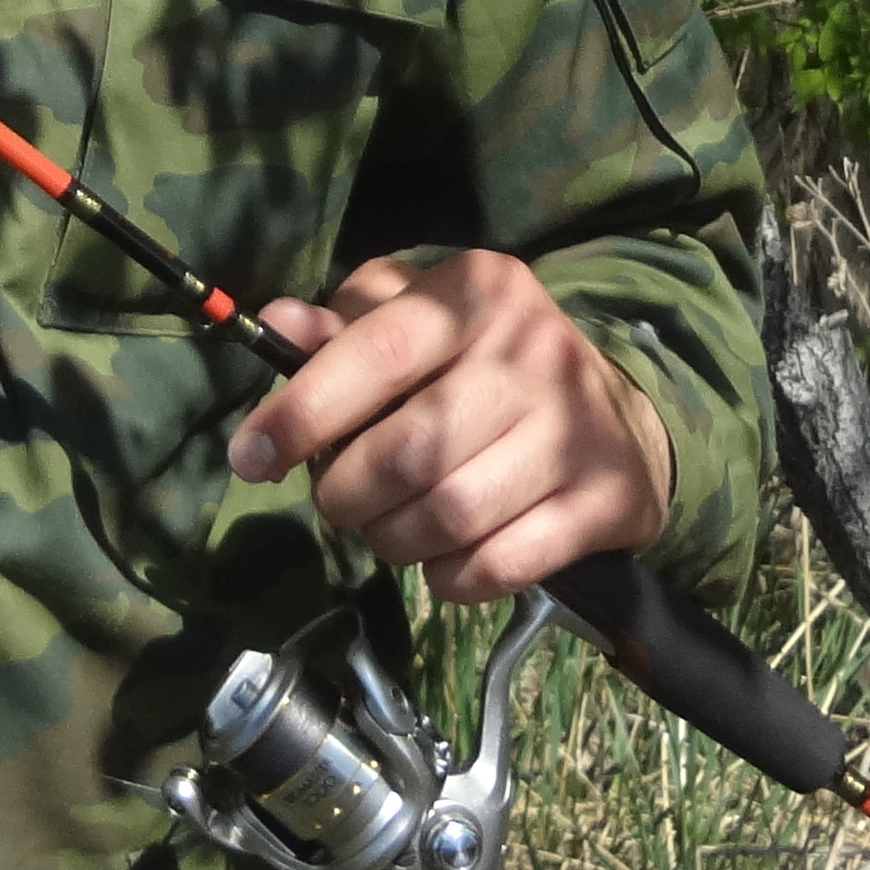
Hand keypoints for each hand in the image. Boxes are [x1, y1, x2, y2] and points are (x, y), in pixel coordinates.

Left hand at [225, 252, 670, 605]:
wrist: (618, 419)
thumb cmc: (485, 364)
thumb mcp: (417, 318)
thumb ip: (344, 325)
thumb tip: (278, 324)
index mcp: (478, 292)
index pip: (376, 355)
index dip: (303, 412)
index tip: (252, 456)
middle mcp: (534, 352)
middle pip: (408, 452)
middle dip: (347, 494)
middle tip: (339, 500)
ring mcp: (576, 429)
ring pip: (450, 516)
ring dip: (394, 541)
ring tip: (388, 528)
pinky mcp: (604, 501)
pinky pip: (500, 565)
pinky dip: (452, 577)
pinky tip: (444, 559)